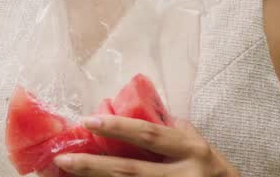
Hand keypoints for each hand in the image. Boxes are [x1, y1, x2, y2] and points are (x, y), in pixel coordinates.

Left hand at [53, 116, 239, 175]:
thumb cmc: (215, 171)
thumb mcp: (201, 146)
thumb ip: (173, 131)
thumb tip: (138, 110)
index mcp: (191, 150)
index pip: (150, 135)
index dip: (118, 128)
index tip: (88, 121)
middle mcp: (183, 176)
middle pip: (130, 171)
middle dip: (93, 165)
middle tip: (64, 158)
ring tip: (68, 173)